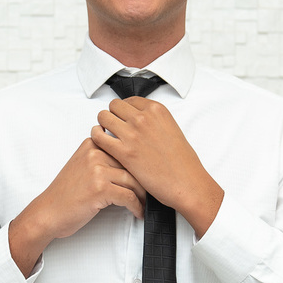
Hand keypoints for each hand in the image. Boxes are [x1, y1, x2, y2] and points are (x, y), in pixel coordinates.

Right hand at [8, 138, 145, 275]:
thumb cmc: (66, 194)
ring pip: (133, 180)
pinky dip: (136, 207)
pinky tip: (137, 212)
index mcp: (91, 144)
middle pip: (132, 164)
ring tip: (145, 204)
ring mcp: (97, 170)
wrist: (48, 212)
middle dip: (144, 180)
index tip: (148, 174)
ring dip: (143, 196)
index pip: (126, 148)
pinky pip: (129, 196)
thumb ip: (102, 158)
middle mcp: (94, 153)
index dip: (139, 163)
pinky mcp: (100, 188)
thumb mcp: (82, 166)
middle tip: (152, 191)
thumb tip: (133, 162)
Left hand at [91, 97, 223, 236]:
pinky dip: (96, 137)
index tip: (123, 118)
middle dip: (112, 115)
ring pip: (103, 117)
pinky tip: (101, 142)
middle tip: (114, 126)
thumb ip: (154, 121)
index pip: (129, 100)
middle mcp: (143, 118)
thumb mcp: (171, 129)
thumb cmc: (182, 162)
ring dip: (103, 124)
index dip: (123, 110)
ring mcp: (132, 134)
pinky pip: (98, 136)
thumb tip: (140, 122)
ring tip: (106, 134)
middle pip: (114, 106)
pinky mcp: (123, 151)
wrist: (185, 183)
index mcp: (156, 110)